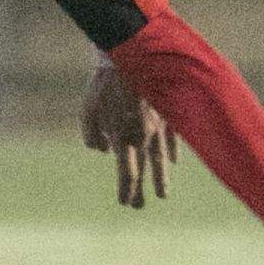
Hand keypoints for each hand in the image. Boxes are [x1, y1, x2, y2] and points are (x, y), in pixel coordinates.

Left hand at [79, 59, 172, 207]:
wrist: (131, 57)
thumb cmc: (104, 83)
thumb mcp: (88, 110)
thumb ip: (92, 134)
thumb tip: (101, 150)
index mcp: (123, 137)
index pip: (126, 172)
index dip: (126, 189)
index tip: (124, 203)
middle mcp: (143, 136)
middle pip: (142, 170)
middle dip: (139, 190)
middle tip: (137, 207)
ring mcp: (158, 126)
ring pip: (160, 158)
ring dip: (161, 178)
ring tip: (162, 195)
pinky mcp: (167, 113)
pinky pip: (171, 136)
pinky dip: (172, 149)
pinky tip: (175, 161)